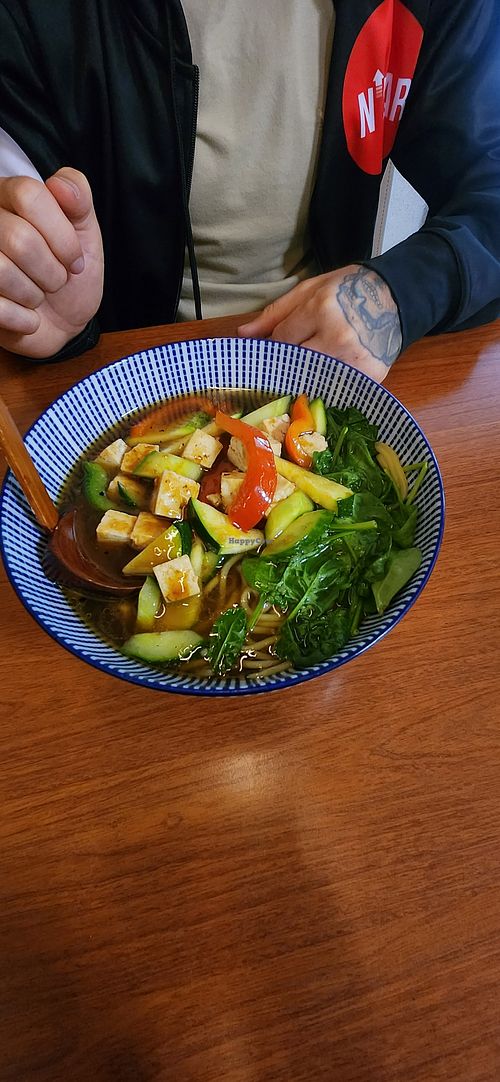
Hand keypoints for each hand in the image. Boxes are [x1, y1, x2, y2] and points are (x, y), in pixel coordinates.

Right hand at [0, 167, 102, 357]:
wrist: (63, 325)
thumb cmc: (69, 274)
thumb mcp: (85, 234)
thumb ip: (79, 199)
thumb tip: (60, 185)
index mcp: (8, 196)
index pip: (29, 195)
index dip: (61, 234)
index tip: (74, 258)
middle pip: (18, 238)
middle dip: (52, 270)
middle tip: (56, 280)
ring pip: (2, 271)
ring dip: (35, 294)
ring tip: (38, 296)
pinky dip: (26, 321)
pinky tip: (28, 317)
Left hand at [239, 265, 401, 381]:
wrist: (397, 296)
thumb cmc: (349, 289)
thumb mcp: (310, 289)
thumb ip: (275, 313)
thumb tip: (242, 335)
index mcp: (320, 310)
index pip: (282, 340)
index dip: (274, 347)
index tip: (274, 350)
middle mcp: (337, 337)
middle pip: (294, 364)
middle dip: (286, 366)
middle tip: (284, 367)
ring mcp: (355, 360)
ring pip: (313, 380)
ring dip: (305, 378)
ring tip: (305, 372)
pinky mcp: (370, 376)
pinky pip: (337, 389)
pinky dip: (328, 386)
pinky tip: (326, 380)